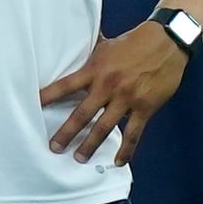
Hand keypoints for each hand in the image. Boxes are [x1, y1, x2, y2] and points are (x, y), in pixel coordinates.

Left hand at [41, 24, 188, 164]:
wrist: (168, 41)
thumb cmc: (134, 42)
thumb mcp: (106, 45)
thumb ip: (89, 54)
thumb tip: (69, 43)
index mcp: (95, 70)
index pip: (65, 86)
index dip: (48, 96)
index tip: (34, 107)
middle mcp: (108, 86)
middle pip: (82, 114)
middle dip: (67, 133)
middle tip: (54, 147)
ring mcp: (127, 98)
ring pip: (104, 127)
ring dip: (91, 145)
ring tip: (79, 158)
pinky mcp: (145, 107)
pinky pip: (134, 133)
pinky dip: (126, 149)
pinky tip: (119, 162)